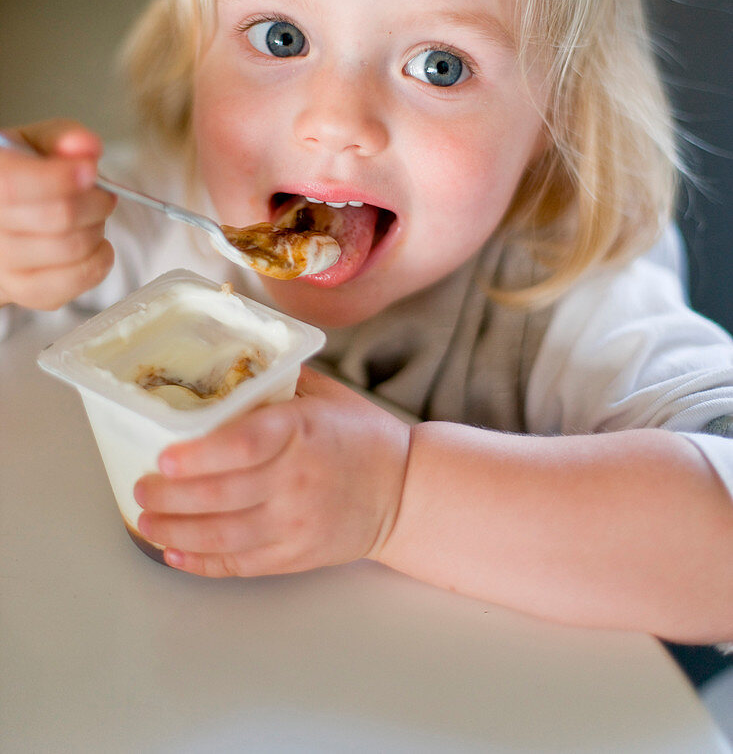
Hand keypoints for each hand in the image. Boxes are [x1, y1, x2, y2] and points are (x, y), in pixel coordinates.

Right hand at [0, 119, 114, 309]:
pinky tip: (97, 245)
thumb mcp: (35, 144)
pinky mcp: (25, 291)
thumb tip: (87, 146)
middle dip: (95, 202)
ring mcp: (2, 264)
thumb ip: (61, 137)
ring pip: (72, 248)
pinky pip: (75, 281)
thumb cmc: (24, 175)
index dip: (60, 179)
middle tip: (102, 195)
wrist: (5, 221)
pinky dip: (100, 260)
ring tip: (93, 217)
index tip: (90, 171)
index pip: (14, 186)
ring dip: (98, 228)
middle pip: (57, 218)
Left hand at [134, 366, 411, 577]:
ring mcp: (295, 523)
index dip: (198, 455)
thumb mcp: (323, 396)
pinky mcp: (295, 555)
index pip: (243, 445)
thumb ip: (274, 384)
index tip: (163, 456)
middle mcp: (296, 480)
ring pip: (222, 536)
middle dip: (169, 497)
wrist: (404, 491)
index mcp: (300, 432)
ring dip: (175, 530)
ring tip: (146, 520)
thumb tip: (220, 366)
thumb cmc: (360, 436)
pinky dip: (201, 562)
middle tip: (140, 489)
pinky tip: (175, 552)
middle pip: (221, 495)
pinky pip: (239, 565)